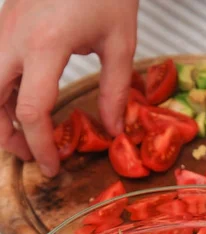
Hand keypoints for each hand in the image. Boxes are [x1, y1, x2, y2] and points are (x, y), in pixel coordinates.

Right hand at [0, 0, 137, 175]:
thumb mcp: (120, 41)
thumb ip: (116, 91)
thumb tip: (112, 131)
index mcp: (46, 45)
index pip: (31, 111)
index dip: (40, 146)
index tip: (52, 167)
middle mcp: (14, 37)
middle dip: (7, 135)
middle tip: (32, 153)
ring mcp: (5, 26)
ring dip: (0, 114)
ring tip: (26, 134)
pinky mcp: (6, 20)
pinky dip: (3, 92)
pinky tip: (25, 102)